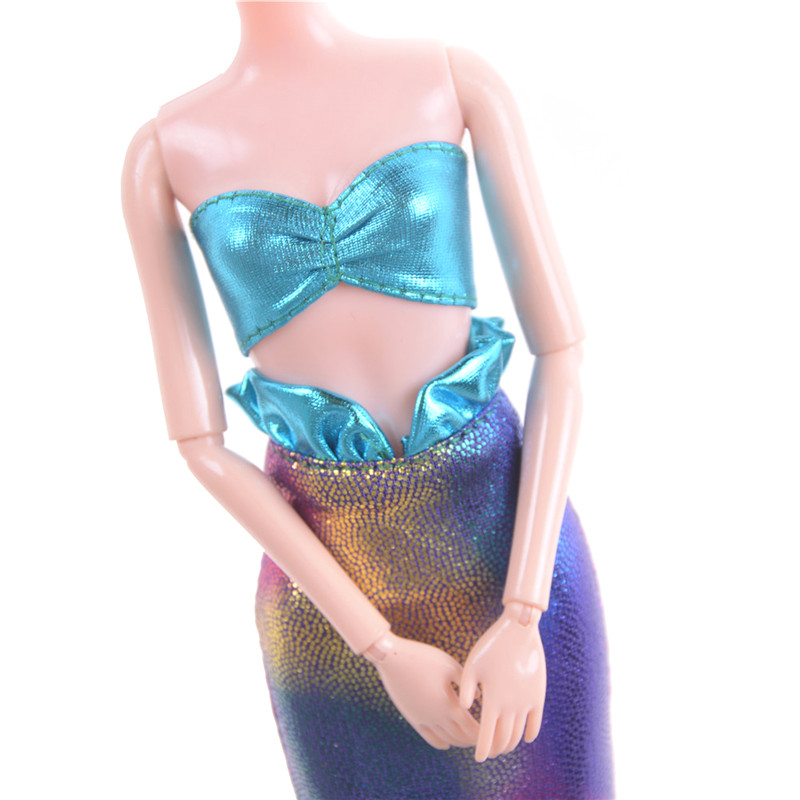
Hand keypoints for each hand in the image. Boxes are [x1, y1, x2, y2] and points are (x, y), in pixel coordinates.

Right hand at [365, 633, 478, 749]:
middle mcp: (437, 717)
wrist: (393, 659)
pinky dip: (441, 743)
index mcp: (449, 704)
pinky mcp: (413, 718)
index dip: (483, 734)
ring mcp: (424, 719)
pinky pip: (429, 738)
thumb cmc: (424, 658)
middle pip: (461, 737)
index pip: (472, 728)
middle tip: (486, 741)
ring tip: (469, 741)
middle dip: (474, 741)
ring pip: (446, 739)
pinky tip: (447, 744)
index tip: (493, 735)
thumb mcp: (450, 666)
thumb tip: (477, 697)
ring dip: (459, 742)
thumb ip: (466, 683)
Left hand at [460, 602, 545, 761]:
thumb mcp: (472, 664)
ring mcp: (526, 702)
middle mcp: (511, 706)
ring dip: (511, 743)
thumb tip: (463, 709)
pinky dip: (530, 734)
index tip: (477, 758)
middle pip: (504, 740)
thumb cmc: (491, 645)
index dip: (482, 750)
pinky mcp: (538, 696)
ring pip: (519, 734)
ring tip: (502, 745)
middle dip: (495, 749)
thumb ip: (466, 689)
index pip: (487, 736)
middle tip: (489, 752)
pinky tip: (525, 737)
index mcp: (493, 700)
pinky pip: (536, 724)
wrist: (519, 630)